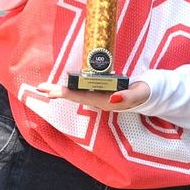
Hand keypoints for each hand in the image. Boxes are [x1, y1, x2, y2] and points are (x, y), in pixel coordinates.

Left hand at [35, 79, 151, 110]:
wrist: (148, 94)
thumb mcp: (138, 94)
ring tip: (46, 87)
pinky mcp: (100, 92)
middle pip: (75, 96)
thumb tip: (112, 97)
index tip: (52, 92)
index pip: (83, 97)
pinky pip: (81, 90)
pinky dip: (70, 88)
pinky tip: (61, 87)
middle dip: (58, 92)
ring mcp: (99, 97)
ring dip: (61, 90)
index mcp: (106, 101)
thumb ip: (127, 97)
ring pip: (77, 93)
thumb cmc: (143, 93)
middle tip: (40, 88)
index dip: (67, 93)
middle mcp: (99, 100)